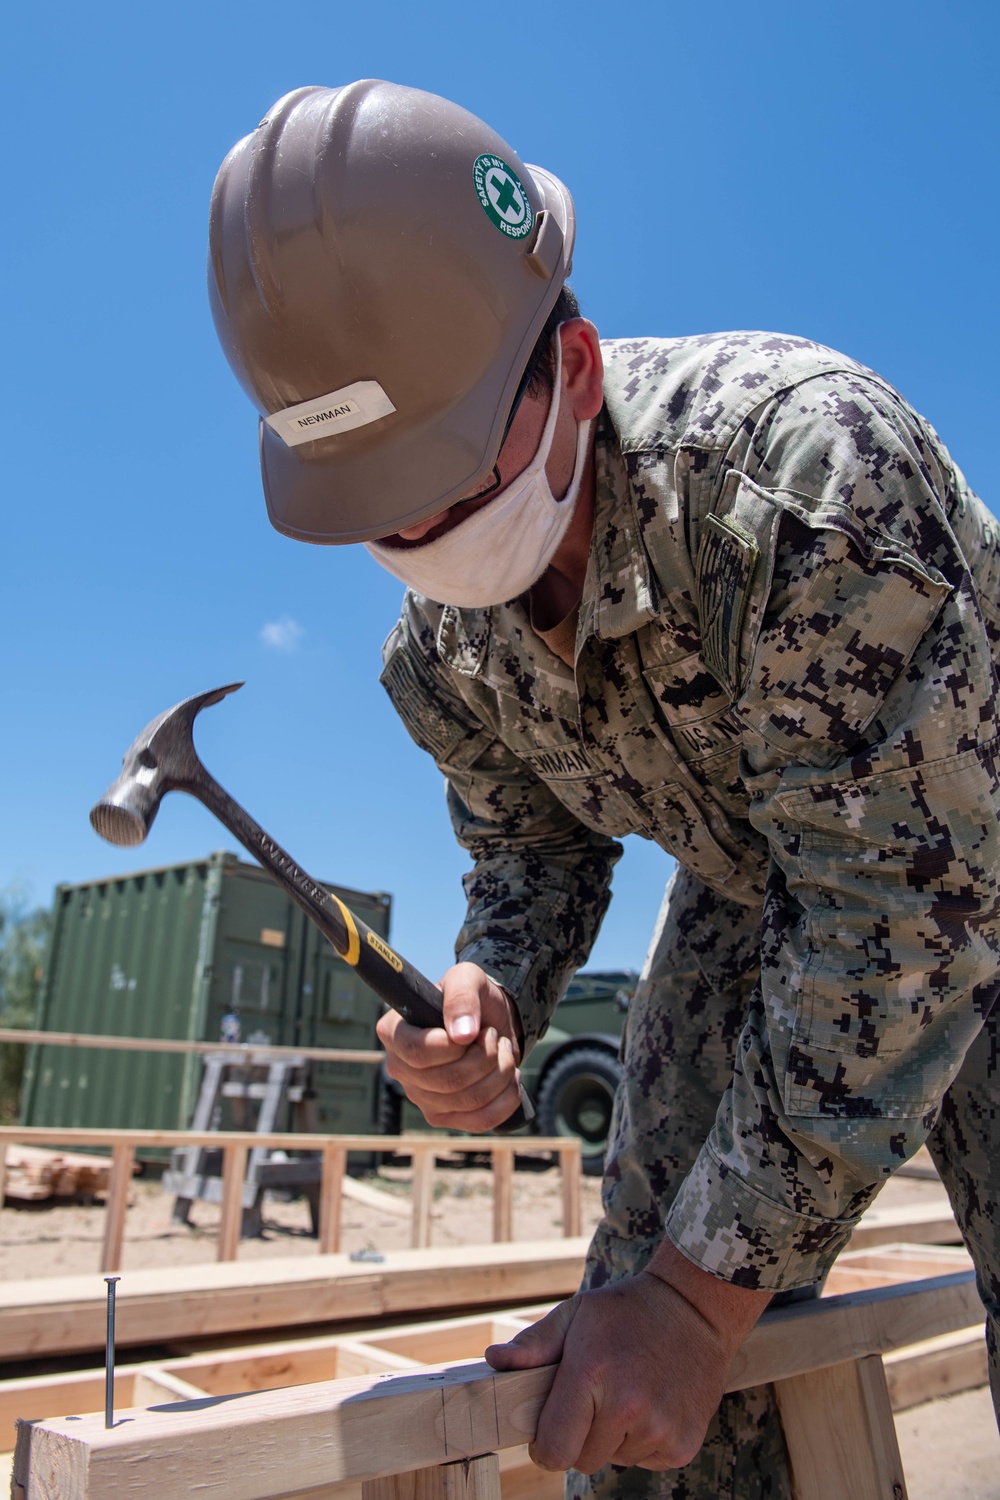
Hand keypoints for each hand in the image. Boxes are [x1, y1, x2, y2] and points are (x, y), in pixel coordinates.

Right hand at [376, 961, 524, 1131]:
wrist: (490, 1022)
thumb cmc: (471, 998)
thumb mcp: (468, 978)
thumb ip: (462, 996)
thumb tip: (462, 1034)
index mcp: (394, 1032)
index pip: (417, 1052)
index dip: (453, 1046)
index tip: (474, 1031)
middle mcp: (400, 1069)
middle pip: (449, 1081)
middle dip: (487, 1056)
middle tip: (494, 1036)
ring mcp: (420, 1098)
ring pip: (470, 1100)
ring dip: (501, 1071)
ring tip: (502, 1050)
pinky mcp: (444, 1118)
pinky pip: (482, 1121)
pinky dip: (507, 1097)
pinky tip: (509, 1076)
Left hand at [484, 1240, 771, 1472]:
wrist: (695, 1309)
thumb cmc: (627, 1311)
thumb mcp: (577, 1314)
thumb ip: (533, 1344)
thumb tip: (492, 1360)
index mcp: (592, 1373)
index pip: (554, 1449)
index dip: (545, 1445)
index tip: (548, 1431)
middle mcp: (628, 1406)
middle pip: (582, 1461)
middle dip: (580, 1438)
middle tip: (595, 1400)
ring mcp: (660, 1428)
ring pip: (616, 1460)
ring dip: (615, 1437)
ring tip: (629, 1393)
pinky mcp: (684, 1444)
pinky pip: (647, 1461)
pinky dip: (644, 1442)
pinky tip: (652, 1404)